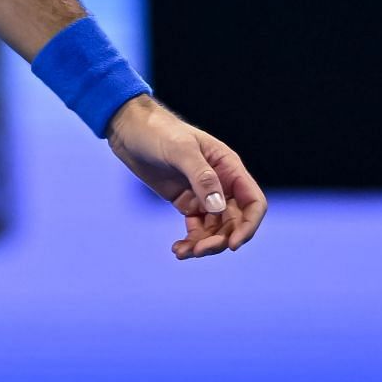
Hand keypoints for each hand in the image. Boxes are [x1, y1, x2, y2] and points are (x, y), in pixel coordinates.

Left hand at [105, 95, 267, 259]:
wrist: (128, 128)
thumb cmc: (157, 130)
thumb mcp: (180, 149)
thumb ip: (201, 176)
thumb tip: (219, 207)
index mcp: (228, 167)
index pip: (253, 202)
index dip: (249, 226)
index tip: (232, 244)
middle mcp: (221, 183)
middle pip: (234, 222)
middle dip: (221, 240)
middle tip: (199, 250)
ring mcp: (203, 194)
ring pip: (216, 229)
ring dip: (204, 244)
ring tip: (184, 252)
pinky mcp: (185, 202)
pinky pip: (196, 228)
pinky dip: (191, 241)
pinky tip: (178, 250)